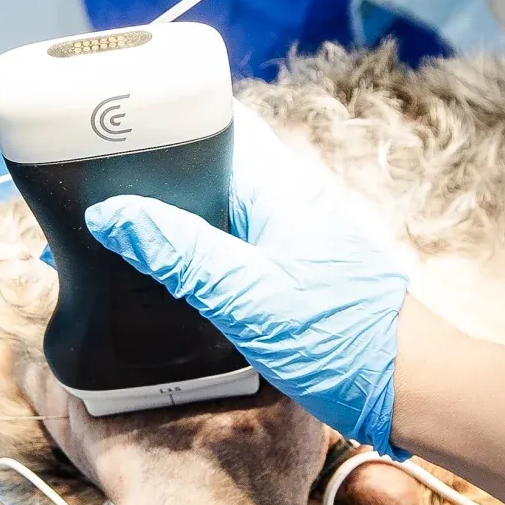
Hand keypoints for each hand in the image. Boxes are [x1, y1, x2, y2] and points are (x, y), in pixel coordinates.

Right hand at [85, 108, 408, 450]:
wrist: (412, 388)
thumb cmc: (341, 339)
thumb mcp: (244, 294)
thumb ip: (178, 251)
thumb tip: (112, 213)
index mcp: (278, 187)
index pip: (216, 125)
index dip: (164, 117)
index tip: (110, 123)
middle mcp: (286, 203)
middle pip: (210, 168)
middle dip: (157, 173)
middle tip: (93, 183)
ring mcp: (291, 239)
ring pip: (219, 211)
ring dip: (175, 216)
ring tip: (116, 228)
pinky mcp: (292, 275)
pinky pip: (233, 247)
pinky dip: (197, 252)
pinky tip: (169, 276)